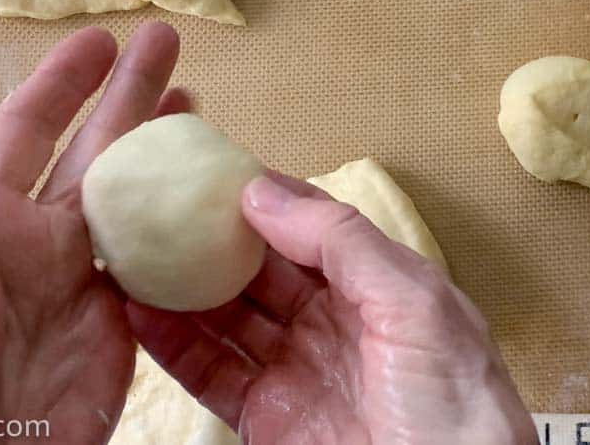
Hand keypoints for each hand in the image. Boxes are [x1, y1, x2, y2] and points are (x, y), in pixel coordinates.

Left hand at [0, 22, 185, 442]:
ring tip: (199, 114)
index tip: (100, 39)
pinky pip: (162, 270)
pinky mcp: (121, 332)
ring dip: (165, 157)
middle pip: (96, 152)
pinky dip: (191, 233)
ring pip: (135, 203)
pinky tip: (216, 204)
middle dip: (131, 96)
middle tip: (168, 45)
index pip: (29, 131)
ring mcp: (82, 287)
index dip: (64, 83)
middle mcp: (38, 245)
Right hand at [129, 174, 537, 444]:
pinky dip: (172, 345)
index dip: (264, 198)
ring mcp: (298, 370)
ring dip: (182, 287)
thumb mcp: (415, 304)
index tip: (211, 169)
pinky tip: (139, 312)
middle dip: (212, 238)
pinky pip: (211, 373)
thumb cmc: (456, 405)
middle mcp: (334, 321)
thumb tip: (266, 194)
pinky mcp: (268, 419)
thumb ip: (344, 243)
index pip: (311, 227)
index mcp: (378, 284)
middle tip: (158, 205)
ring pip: (227, 318)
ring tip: (133, 250)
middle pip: (261, 269)